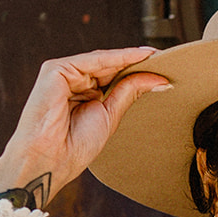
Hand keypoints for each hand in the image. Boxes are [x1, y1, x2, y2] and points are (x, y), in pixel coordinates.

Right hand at [0, 47, 168, 206]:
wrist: (50, 160)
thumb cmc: (74, 147)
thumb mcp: (110, 115)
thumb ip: (129, 92)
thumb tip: (158, 79)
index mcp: (82, 94)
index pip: (113, 77)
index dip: (137, 71)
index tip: (165, 68)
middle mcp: (72, 82)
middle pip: (109, 66)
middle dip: (137, 62)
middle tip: (168, 59)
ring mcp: (62, 74)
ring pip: (103, 61)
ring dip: (131, 58)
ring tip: (158, 57)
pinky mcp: (55, 70)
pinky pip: (92, 60)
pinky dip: (116, 58)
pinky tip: (139, 56)